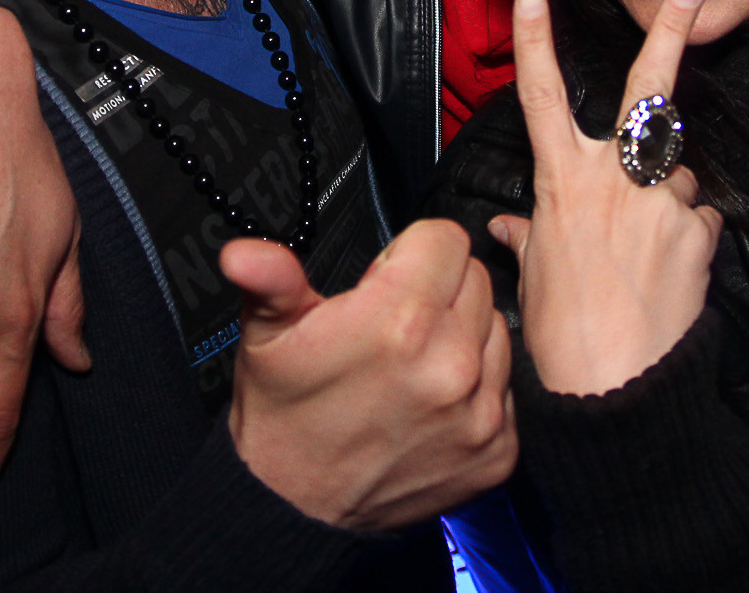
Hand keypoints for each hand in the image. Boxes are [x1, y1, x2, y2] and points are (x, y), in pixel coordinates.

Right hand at [223, 223, 515, 529]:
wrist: (296, 509)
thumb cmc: (284, 417)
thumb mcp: (266, 336)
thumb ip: (269, 280)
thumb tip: (242, 253)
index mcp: (399, 321)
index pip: (446, 238)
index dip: (411, 251)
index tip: (388, 278)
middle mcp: (451, 364)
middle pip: (476, 279)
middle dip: (438, 290)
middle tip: (395, 324)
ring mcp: (479, 412)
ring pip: (497, 330)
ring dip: (464, 337)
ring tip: (414, 364)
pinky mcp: (497, 450)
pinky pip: (506, 388)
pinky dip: (478, 389)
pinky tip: (433, 401)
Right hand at [488, 0, 723, 396]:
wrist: (616, 386)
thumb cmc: (561, 333)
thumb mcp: (534, 274)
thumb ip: (528, 237)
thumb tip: (512, 229)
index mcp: (563, 182)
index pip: (541, 97)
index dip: (534, 43)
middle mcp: (615, 179)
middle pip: (646, 89)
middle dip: (672, 30)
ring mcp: (663, 201)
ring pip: (676, 175)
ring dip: (668, 198)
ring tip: (647, 256)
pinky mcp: (700, 231)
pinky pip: (697, 220)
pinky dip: (686, 238)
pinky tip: (669, 274)